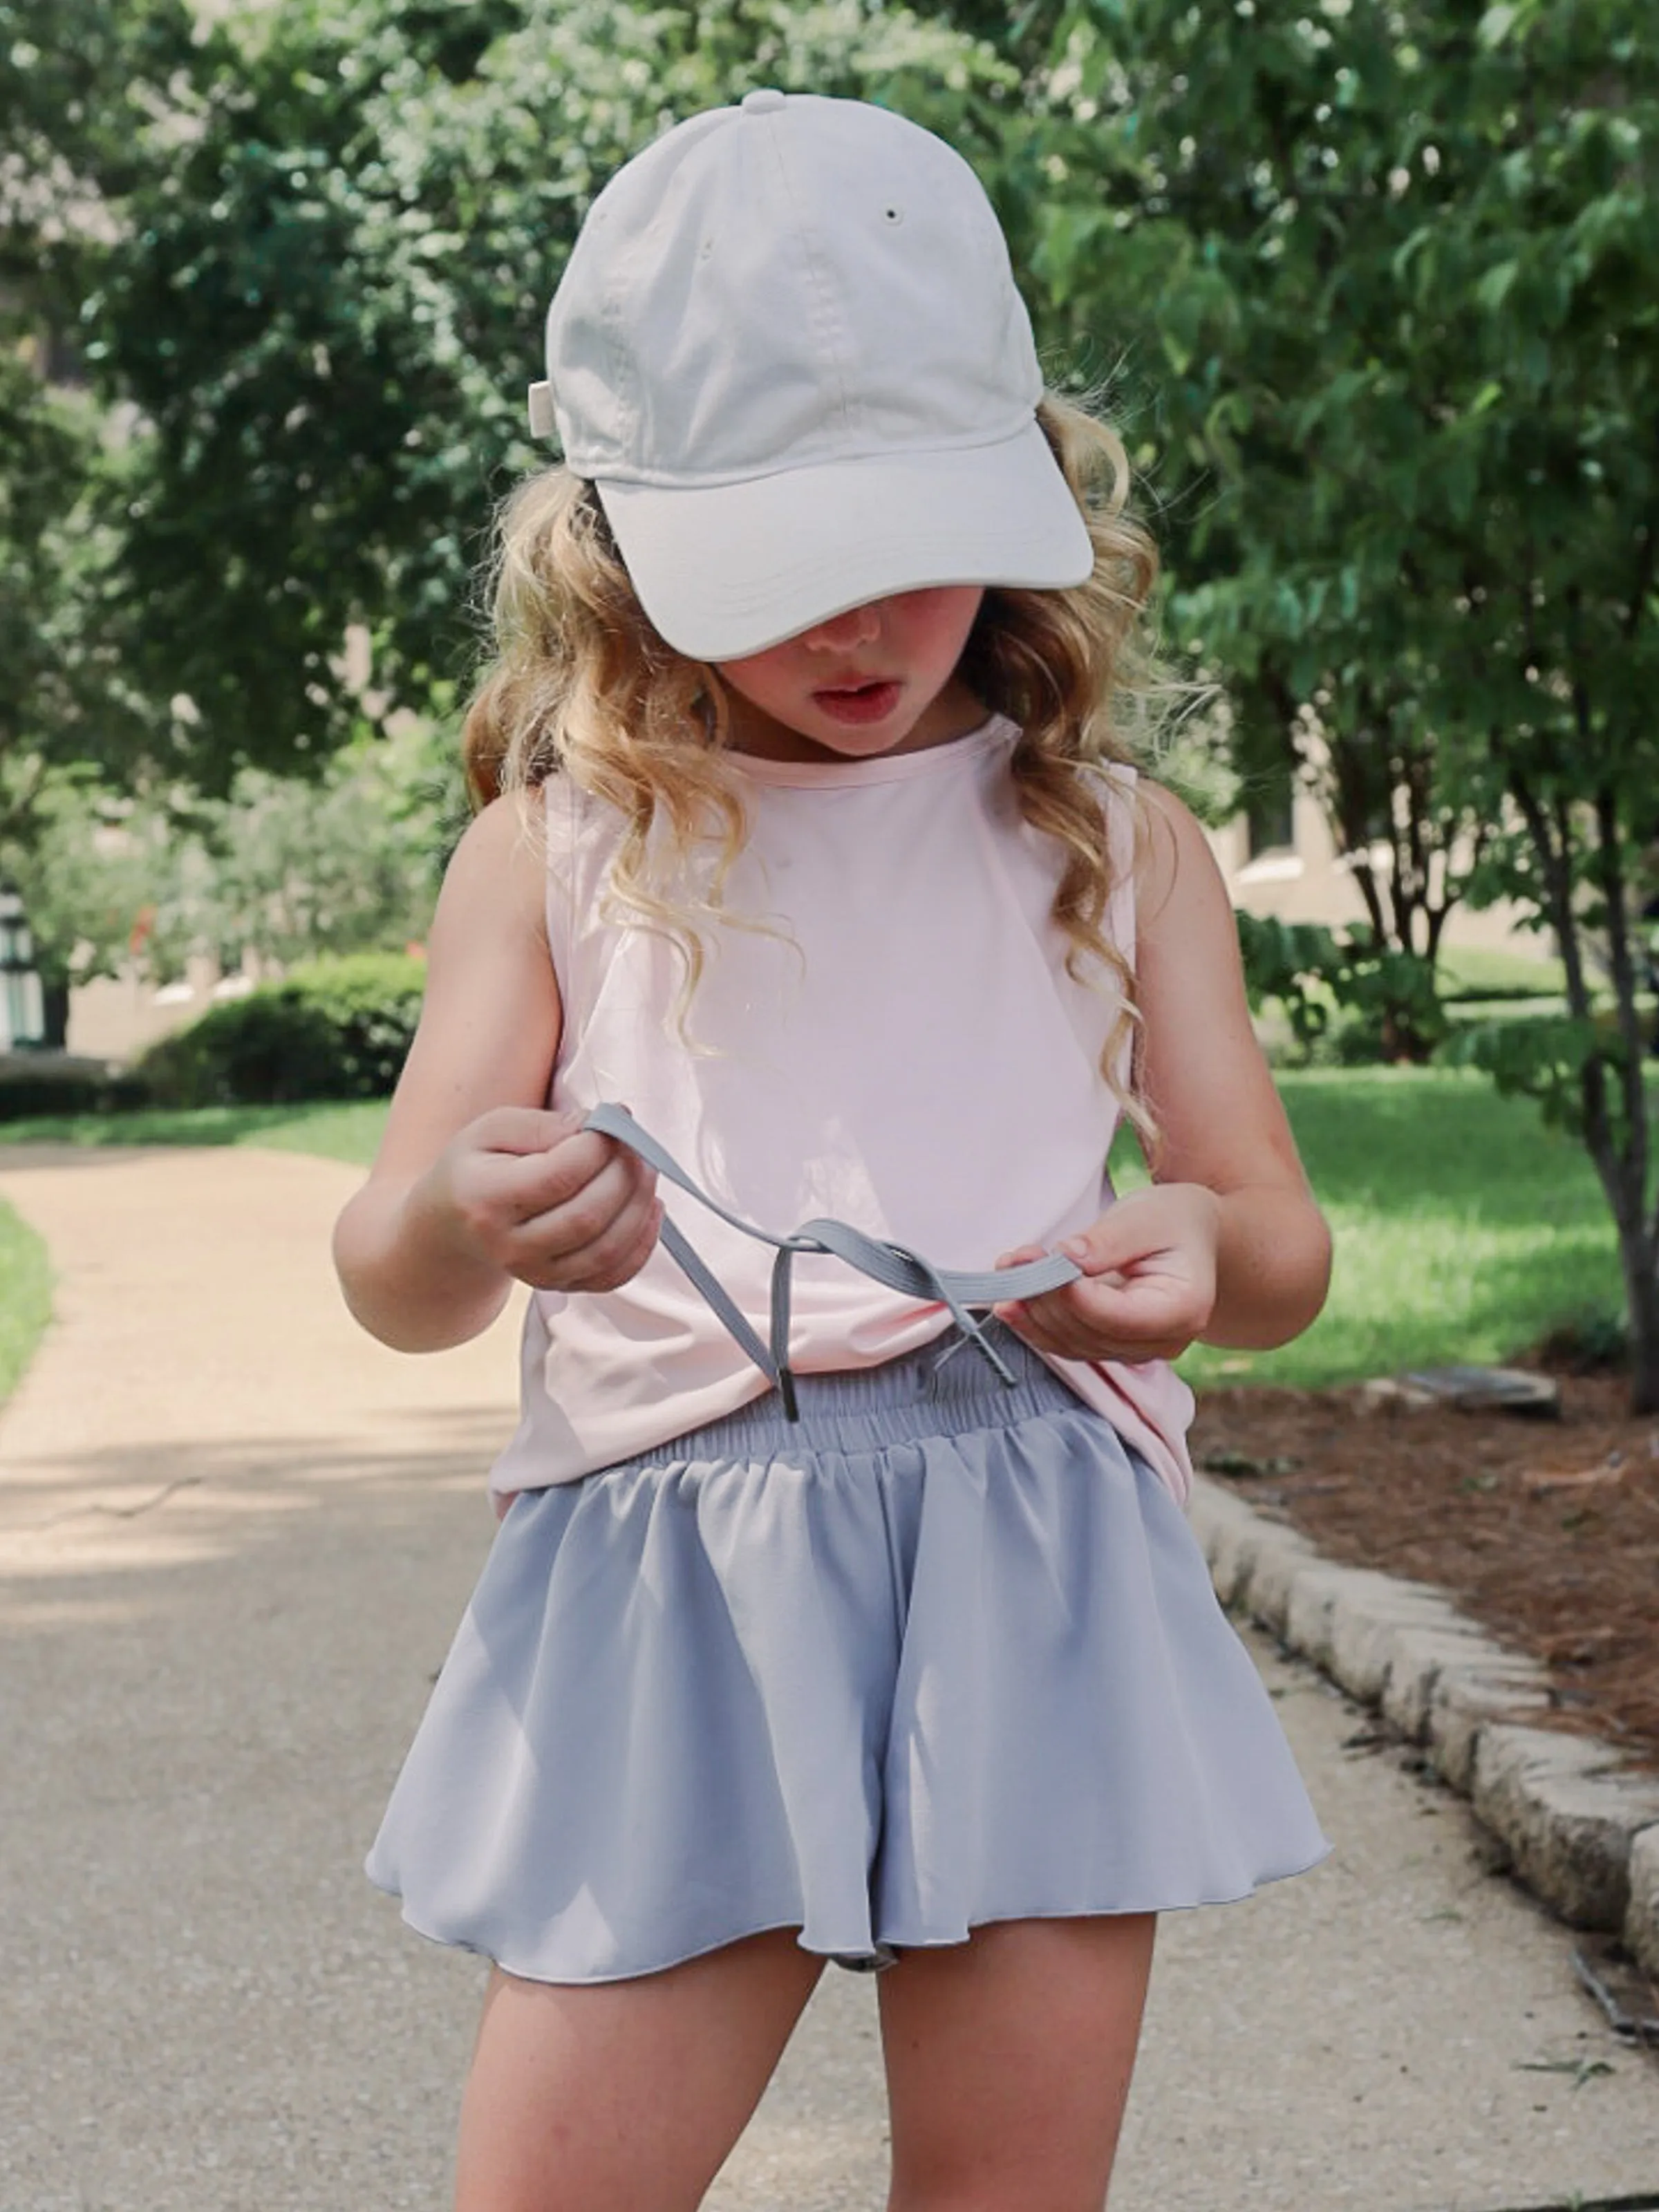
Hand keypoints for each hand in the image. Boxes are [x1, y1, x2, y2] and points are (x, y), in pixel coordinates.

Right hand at [419, 1106, 661, 1294]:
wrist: (454, 1227)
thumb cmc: (477, 1169)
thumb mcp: (491, 1130)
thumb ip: (542, 1126)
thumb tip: (594, 1127)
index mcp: (486, 1200)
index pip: (558, 1177)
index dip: (598, 1147)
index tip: (615, 1118)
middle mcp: (510, 1247)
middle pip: (587, 1216)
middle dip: (624, 1174)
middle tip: (636, 1143)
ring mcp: (537, 1274)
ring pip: (607, 1249)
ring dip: (639, 1205)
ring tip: (645, 1169)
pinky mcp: (562, 1287)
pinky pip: (615, 1275)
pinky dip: (643, 1242)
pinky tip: (648, 1207)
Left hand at [991, 1183, 1221, 1364]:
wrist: (1191, 1236)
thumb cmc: (1174, 1220)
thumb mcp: (1146, 1217)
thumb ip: (1108, 1240)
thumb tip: (1065, 1258)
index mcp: (1183, 1309)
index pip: (1118, 1317)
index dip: (1072, 1296)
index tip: (1039, 1264)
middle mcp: (1164, 1341)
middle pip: (1090, 1333)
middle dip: (1045, 1297)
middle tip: (1014, 1261)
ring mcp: (1138, 1349)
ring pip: (1073, 1343)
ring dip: (1033, 1312)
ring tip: (1008, 1274)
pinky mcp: (1113, 1346)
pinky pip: (1069, 1343)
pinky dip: (1036, 1323)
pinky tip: (1010, 1302)